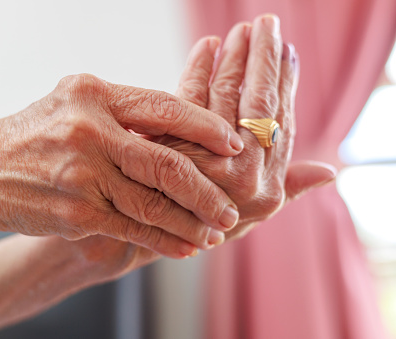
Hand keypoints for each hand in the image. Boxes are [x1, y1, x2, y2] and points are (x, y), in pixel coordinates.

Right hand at [0, 75, 243, 257]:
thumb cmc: (35, 134)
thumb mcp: (77, 104)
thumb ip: (126, 114)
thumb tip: (183, 133)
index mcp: (95, 95)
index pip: (165, 108)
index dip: (205, 127)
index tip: (233, 144)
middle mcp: (89, 132)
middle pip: (166, 163)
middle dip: (206, 190)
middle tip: (231, 206)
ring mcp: (82, 175)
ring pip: (153, 204)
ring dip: (191, 221)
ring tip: (216, 232)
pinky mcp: (76, 212)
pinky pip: (132, 228)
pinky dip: (162, 240)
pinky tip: (184, 247)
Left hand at [155, 14, 335, 239]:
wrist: (150, 236)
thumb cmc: (203, 220)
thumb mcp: (251, 214)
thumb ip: (288, 188)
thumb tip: (330, 172)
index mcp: (269, 190)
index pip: (283, 124)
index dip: (287, 85)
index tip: (287, 53)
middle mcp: (245, 177)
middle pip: (260, 104)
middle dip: (264, 59)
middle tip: (266, 25)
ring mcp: (209, 163)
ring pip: (227, 96)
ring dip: (235, 58)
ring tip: (240, 31)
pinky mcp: (173, 148)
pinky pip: (189, 98)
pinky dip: (199, 69)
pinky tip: (206, 48)